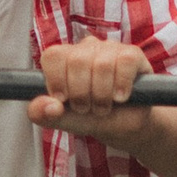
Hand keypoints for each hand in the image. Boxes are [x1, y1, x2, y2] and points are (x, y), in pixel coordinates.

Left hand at [28, 35, 152, 142]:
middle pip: (77, 60)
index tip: (63, 100)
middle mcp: (86, 48)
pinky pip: (125, 62)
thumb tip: (48, 106)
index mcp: (65, 59)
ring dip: (102, 95)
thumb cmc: (93, 118)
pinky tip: (121, 97)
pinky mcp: (133, 54)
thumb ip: (44, 114)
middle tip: (86, 108)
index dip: (57, 80)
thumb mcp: (64, 120)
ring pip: (102, 64)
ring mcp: (110, 49)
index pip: (53, 56)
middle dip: (81, 93)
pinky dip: (122, 85)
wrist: (126, 127)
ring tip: (104, 107)